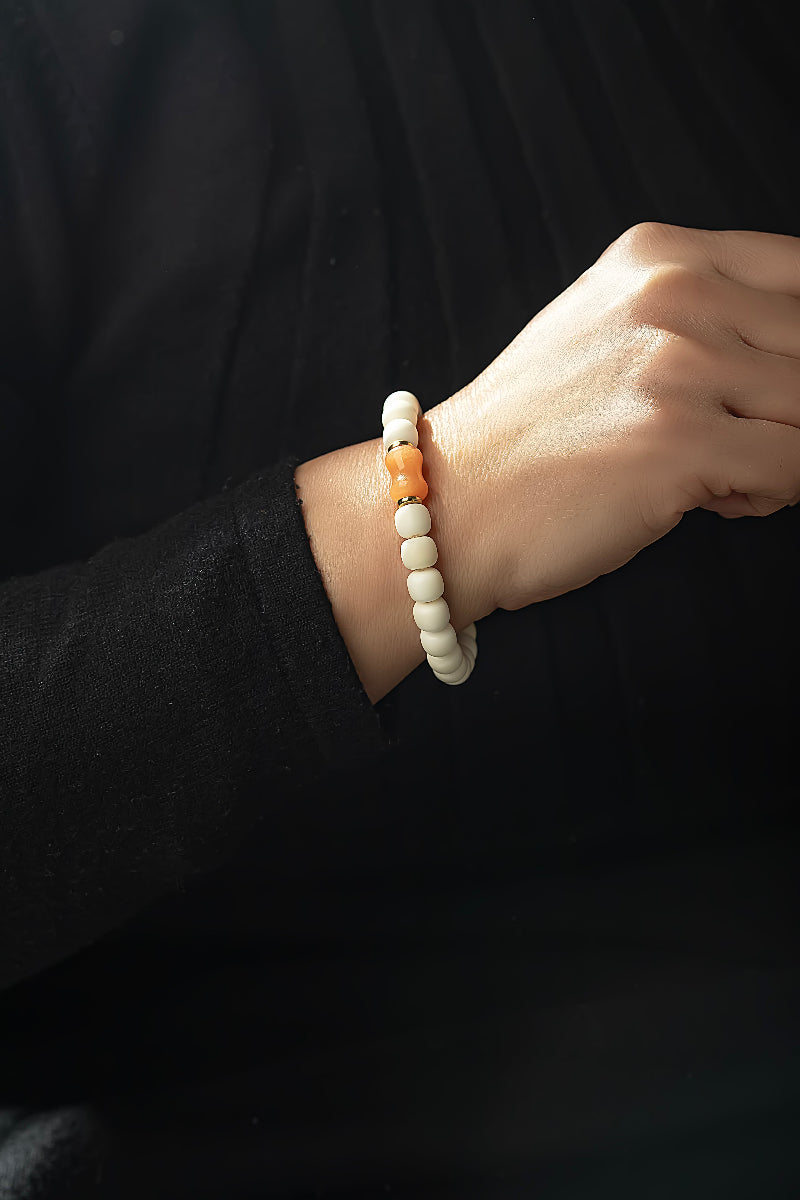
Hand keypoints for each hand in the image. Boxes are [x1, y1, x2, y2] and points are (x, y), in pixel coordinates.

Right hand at [428, 221, 799, 612]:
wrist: (451, 500)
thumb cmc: (528, 435)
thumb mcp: (607, 331)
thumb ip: (696, 318)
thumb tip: (789, 356)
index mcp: (659, 255)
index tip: (778, 389)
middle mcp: (673, 293)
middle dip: (793, 406)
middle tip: (746, 440)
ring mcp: (678, 364)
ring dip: (786, 451)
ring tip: (727, 473)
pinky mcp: (681, 440)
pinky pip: (798, 465)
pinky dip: (774, 492)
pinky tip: (717, 499)